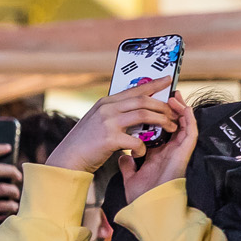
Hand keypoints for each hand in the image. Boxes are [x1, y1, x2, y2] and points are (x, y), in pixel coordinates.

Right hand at [44, 77, 177, 174]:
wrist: (67, 160)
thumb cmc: (84, 144)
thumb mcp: (96, 122)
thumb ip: (113, 114)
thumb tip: (134, 112)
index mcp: (105, 103)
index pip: (134, 89)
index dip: (153, 84)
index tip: (168, 80)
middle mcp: (107, 109)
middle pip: (143, 100)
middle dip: (163, 106)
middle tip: (173, 114)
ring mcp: (108, 122)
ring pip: (144, 115)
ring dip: (161, 121)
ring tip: (170, 128)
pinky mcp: (109, 139)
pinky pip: (136, 140)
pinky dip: (142, 148)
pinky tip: (141, 153)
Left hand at [118, 92, 197, 202]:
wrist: (147, 207)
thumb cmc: (142, 196)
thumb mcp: (131, 176)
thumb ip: (128, 165)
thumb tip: (122, 155)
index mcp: (157, 154)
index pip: (158, 130)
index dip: (156, 116)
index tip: (149, 102)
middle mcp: (169, 150)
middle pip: (173, 123)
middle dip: (170, 107)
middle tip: (165, 92)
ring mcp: (178, 151)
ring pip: (184, 124)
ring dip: (180, 109)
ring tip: (174, 95)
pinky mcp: (184, 153)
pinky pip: (190, 131)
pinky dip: (188, 118)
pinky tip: (183, 107)